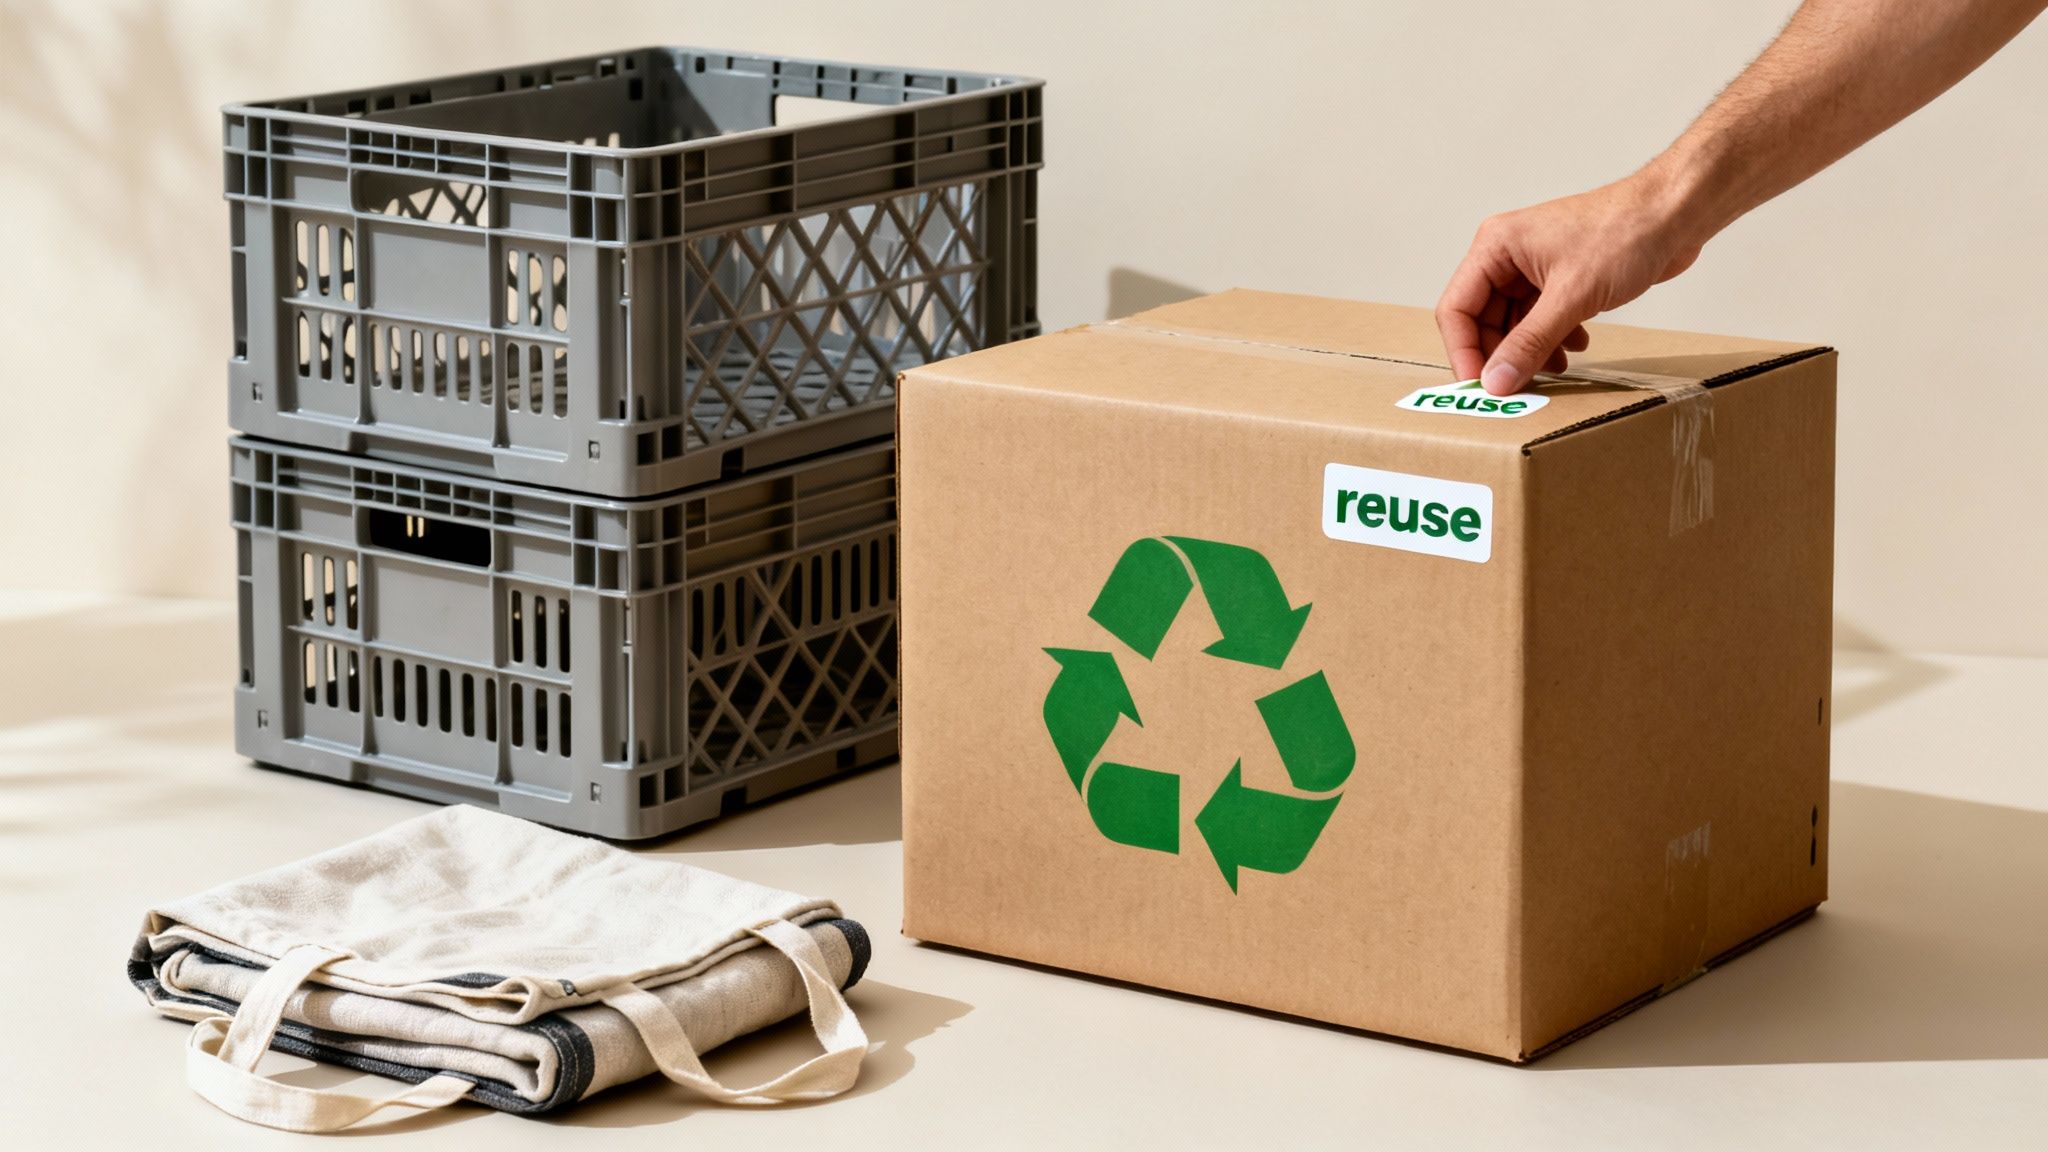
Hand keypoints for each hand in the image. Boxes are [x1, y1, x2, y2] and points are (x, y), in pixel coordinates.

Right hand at [1435, 171, 1705, 394]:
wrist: (1674, 215)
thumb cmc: (1624, 233)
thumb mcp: (1571, 297)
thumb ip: (1529, 343)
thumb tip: (1496, 382)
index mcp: (1495, 247)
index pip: (1457, 308)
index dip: (1464, 351)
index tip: (1479, 387)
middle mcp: (1507, 257)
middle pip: (1483, 321)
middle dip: (1502, 355)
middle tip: (1518, 387)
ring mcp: (1533, 269)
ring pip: (1513, 324)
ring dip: (1530, 351)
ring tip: (1554, 369)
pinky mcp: (1559, 280)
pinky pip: (1540, 321)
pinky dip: (1553, 340)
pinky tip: (1576, 347)